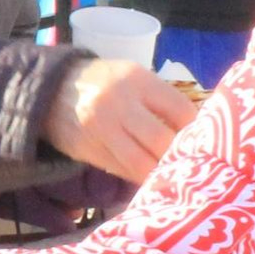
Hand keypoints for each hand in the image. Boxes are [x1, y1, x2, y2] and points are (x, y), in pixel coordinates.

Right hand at [43, 57, 195, 182]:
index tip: (202, 140)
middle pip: (162, 141)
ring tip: (171, 175)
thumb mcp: (133, 77)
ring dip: (159, 173)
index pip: (180, 111)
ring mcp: (101, 129)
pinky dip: (138, 176)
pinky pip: (122, 170)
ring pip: (141, 163)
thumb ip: (161, 100)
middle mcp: (119, 104)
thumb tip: (195, 130)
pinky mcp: (88, 150)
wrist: (52, 89)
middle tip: (190, 163)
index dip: (196, 130)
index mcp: (138, 80)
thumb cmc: (105, 82)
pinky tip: (148, 176)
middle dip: (179, 156)